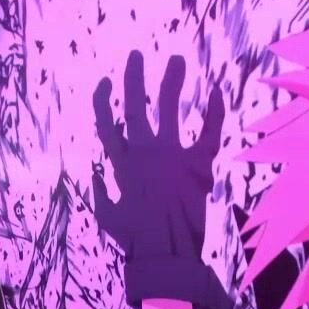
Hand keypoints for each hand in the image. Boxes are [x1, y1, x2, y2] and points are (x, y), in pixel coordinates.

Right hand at [92, 51, 224, 263]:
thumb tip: (92, 178)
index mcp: (121, 165)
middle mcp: (142, 153)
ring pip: (167, 107)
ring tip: (176, 59)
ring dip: (170, 81)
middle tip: (136, 56)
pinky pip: (208, 132)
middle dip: (133, 78)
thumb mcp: (108, 217)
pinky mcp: (198, 164)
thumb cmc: (135, 240)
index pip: (107, 125)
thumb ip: (100, 194)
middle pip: (133, 106)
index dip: (103, 102)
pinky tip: (215, 91)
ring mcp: (170, 155)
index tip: (106, 83)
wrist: (165, 252)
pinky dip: (213, 111)